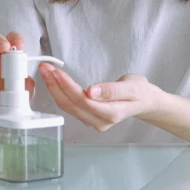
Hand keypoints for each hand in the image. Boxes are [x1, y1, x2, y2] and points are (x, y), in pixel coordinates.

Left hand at [39, 64, 158, 131]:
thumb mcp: (132, 87)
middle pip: (71, 105)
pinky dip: (60, 93)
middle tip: (45, 67)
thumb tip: (91, 91)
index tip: (56, 71)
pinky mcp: (88, 118)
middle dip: (55, 86)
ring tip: (46, 71)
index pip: (83, 100)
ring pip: (68, 107)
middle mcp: (99, 122)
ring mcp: (93, 122)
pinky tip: (54, 81)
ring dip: (55, 89)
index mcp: (111, 114)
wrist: (145, 101)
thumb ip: (112, 90)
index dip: (67, 86)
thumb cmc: (140, 92)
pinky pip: (70, 107)